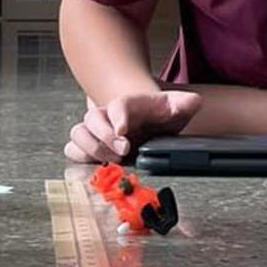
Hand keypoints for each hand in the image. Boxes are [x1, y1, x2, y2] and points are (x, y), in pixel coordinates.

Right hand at [63, 90, 201, 163]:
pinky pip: (73, 149)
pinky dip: (81, 157)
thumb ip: (185, 103)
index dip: (118, 118)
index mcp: (128, 105)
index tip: (123, 131)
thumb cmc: (159, 115)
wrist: (148, 120)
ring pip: (78, 134)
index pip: (118, 106)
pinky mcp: (89, 146)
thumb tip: (193, 102)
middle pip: (92, 118)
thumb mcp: (176, 108)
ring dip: (92, 149)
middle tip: (124, 150)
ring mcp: (96, 130)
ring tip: (114, 160)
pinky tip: (98, 163)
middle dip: (105, 137)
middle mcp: (108, 115)